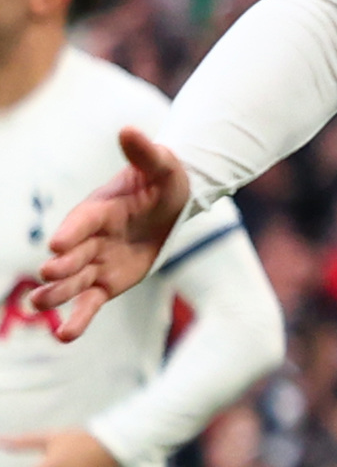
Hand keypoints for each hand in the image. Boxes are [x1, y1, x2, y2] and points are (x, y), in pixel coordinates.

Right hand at [38, 126, 191, 341]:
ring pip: (73, 281)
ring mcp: (95, 262)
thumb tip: (130, 130)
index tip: (57, 243)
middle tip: (48, 274)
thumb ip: (145, 153)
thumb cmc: (164, 181)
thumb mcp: (163, 166)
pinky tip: (63, 336)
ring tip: (37, 305)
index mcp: (99, 209)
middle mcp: (90, 238)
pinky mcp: (106, 283)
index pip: (82, 222)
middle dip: (61, 264)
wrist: (168, 203)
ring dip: (56, 294)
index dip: (72, 232)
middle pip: (73, 255)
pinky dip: (78, 319)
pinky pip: (89, 303)